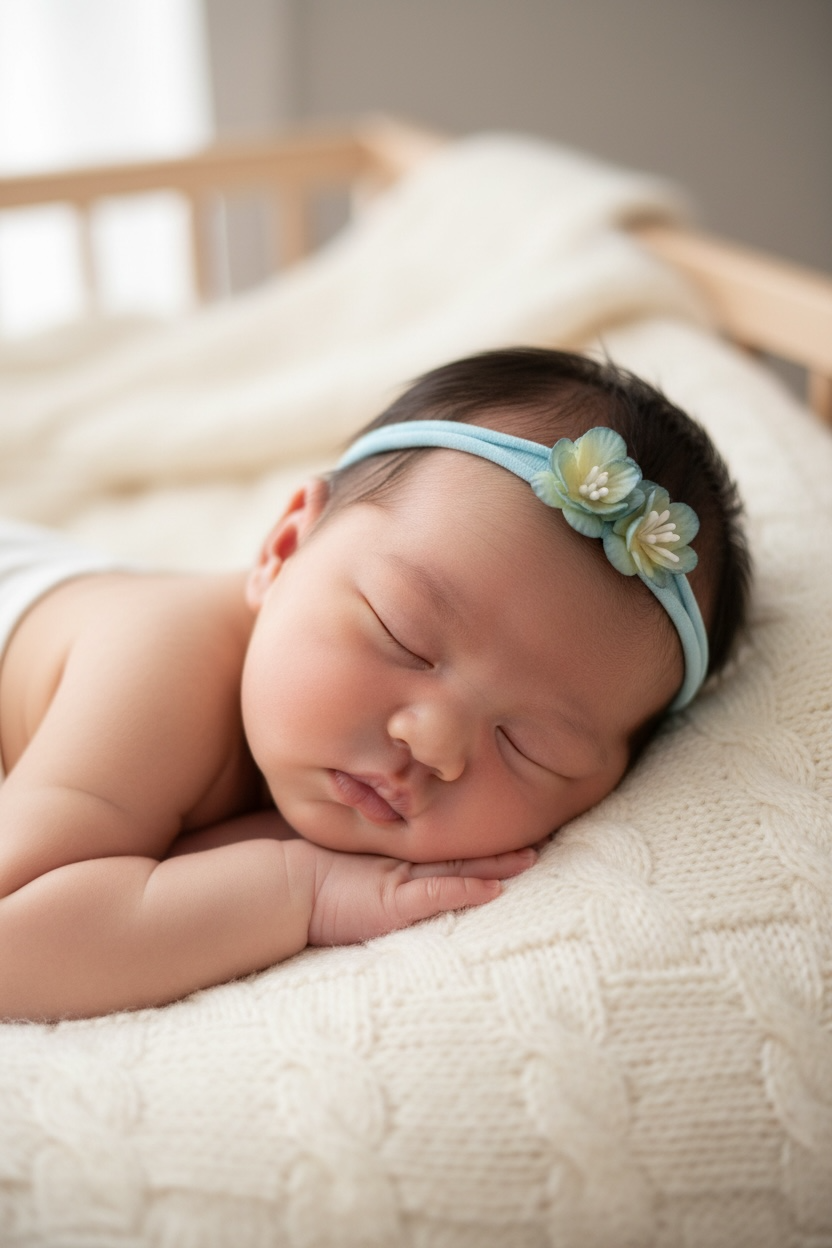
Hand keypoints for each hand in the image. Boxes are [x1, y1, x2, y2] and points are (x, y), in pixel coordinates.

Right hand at [306, 846, 535, 946]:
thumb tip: (375, 847)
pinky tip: (495, 890)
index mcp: (389, 858)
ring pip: (458, 867)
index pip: (441, 845)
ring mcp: (398, 881)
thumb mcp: (336, 864)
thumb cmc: (299, 878)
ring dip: (496, 864)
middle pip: (458, 850)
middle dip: (496, 846)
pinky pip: (439, 893)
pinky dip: (467, 890)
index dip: (472, 838)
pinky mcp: (394, 903)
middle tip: (537, 835)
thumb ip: (360, 860)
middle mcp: (399, 865)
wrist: (275, 888)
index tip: (505, 824)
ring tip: (531, 857)